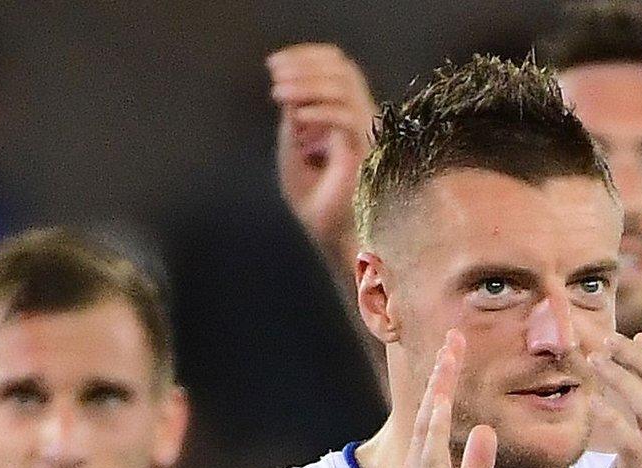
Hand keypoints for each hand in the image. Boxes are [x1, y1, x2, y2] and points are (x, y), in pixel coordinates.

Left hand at [269, 43, 375, 265]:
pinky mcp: (367, 153)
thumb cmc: (316, 200)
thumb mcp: (293, 151)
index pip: (335, 67)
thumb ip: (294, 119)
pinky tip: (298, 118)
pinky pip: (349, 119)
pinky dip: (322, 113)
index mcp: (344, 114)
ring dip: (309, 83)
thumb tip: (289, 88)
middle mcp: (360, 119)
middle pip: (342, 68)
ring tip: (280, 91)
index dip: (307, 57)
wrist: (331, 235)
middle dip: (306, 65)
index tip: (275, 63)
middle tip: (274, 74)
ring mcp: (366, 134)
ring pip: (346, 87)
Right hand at [398, 332, 495, 467]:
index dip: (447, 385)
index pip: (438, 421)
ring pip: (427, 431)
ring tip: (450, 356)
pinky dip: (434, 432)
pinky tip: (441, 406)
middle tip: (454, 336)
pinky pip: (431, 463)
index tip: (459, 351)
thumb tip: (484, 432)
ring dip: (437, 392)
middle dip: (441, 376)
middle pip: (428, 415)